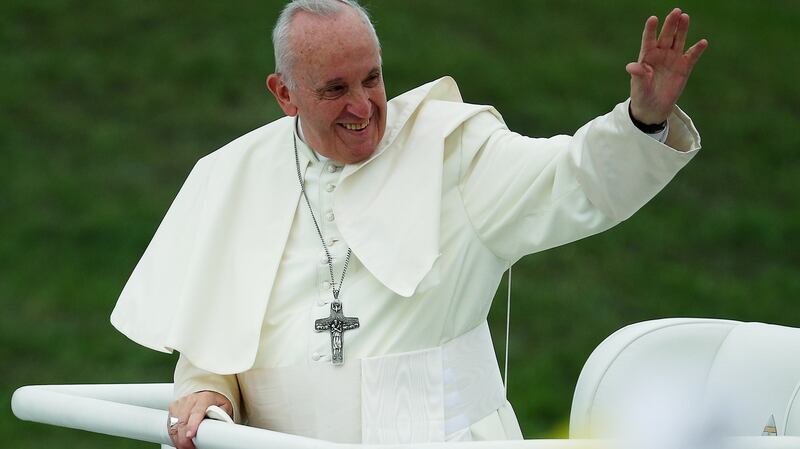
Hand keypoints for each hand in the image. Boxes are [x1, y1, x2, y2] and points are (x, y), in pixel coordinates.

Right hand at [167, 391, 232, 448]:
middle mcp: (190, 399)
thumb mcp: (224, 407)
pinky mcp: (173, 408)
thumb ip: (222, 416)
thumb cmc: (216, 401)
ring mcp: (180, 403)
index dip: (192, 425)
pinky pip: (170, 424)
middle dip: (183, 438)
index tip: (191, 436)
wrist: (208, 392)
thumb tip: (221, 426)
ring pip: (174, 424)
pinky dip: (174, 435)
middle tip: (189, 448)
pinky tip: (179, 440)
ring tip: (185, 447)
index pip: (196, 412)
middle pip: (182, 421)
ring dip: (178, 438)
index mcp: (204, 398)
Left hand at [626, 8, 707, 124]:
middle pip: (666, 36)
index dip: (651, 29)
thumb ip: (638, 75)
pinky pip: (692, 56)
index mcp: (647, 56)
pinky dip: (697, 49)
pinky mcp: (684, 67)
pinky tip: (702, 42)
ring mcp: (673, 59)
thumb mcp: (639, 86)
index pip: (649, 39)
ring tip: (685, 17)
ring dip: (682, 29)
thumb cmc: (642, 95)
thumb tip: (631, 66)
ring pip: (678, 41)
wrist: (653, 108)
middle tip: (676, 11)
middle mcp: (660, 54)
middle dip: (670, 24)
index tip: (653, 18)